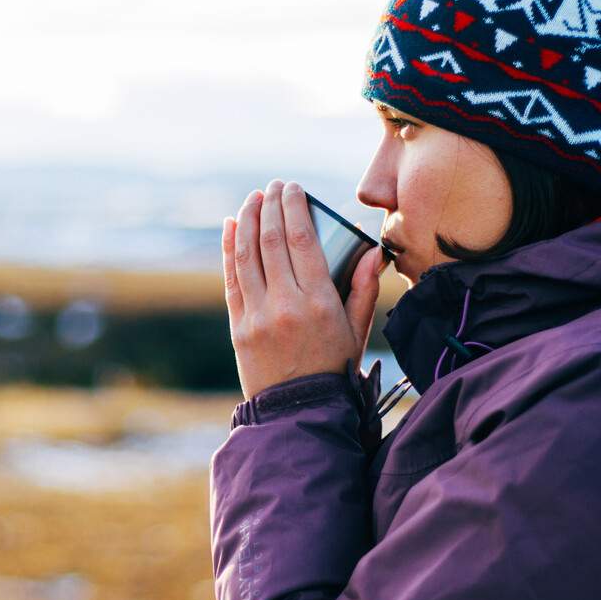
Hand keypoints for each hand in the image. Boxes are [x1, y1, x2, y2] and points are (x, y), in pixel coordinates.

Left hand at [222, 178, 384, 401]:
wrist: (299, 412)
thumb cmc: (334, 369)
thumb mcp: (357, 331)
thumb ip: (364, 289)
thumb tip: (372, 251)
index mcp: (319, 302)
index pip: (301, 240)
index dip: (293, 207)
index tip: (293, 188)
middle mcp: (285, 305)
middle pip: (271, 241)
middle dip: (269, 206)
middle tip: (273, 187)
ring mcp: (258, 316)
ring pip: (246, 255)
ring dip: (246, 220)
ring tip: (252, 199)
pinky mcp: (238, 327)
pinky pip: (231, 279)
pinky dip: (228, 249)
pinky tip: (231, 226)